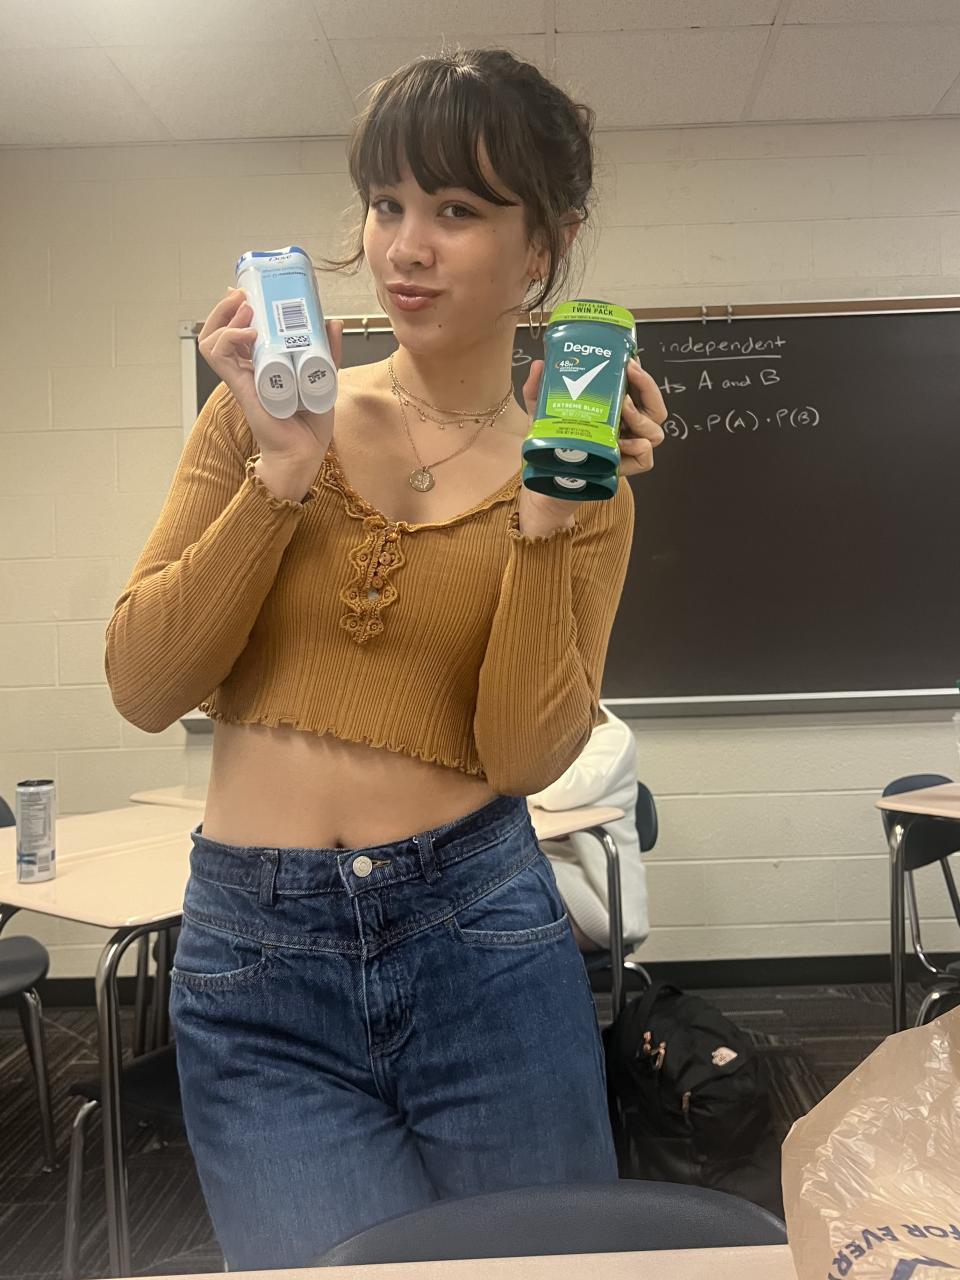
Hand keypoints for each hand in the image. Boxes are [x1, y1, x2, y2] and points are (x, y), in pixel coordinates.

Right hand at [198, 287, 342, 466]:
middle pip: (218, 331)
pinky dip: (229, 338)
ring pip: (212, 340)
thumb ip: (328, 352)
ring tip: (246, 311)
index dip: (235, 310)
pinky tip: (250, 334)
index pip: (237, 332)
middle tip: (245, 296)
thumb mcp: (324, 378)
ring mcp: (240, 378)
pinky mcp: (240, 388)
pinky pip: (220, 357)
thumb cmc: (310, 425)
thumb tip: (334, 323)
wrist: (305, 453)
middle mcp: (246, 370)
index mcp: (261, 366)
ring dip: (223, 319)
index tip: (249, 292)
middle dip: (227, 307)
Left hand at [519, 356, 667, 526]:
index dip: (643, 377)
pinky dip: (639, 447)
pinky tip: (621, 442)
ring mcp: (627, 450)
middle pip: (656, 409)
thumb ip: (539, 389)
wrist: (544, 479)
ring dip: (641, 417)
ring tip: (622, 407)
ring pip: (654, 432)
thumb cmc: (551, 442)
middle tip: (629, 374)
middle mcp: (626, 429)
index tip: (630, 361)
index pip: (642, 392)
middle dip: (647, 388)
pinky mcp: (622, 470)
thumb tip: (539, 365)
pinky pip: (645, 459)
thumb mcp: (543, 412)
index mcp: (616, 411)